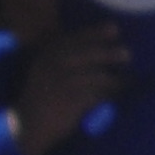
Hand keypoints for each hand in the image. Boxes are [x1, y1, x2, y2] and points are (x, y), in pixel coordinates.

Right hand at [12, 24, 129, 154]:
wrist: (27, 126)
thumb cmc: (42, 98)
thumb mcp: (46, 72)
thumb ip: (63, 58)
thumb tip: (97, 45)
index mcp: (46, 56)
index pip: (73, 39)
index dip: (95, 33)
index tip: (114, 28)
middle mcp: (52, 66)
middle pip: (88, 53)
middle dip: (109, 53)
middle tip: (127, 54)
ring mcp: (61, 83)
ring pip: (96, 75)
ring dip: (114, 78)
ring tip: (128, 80)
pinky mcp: (70, 101)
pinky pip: (97, 94)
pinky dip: (110, 95)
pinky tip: (117, 96)